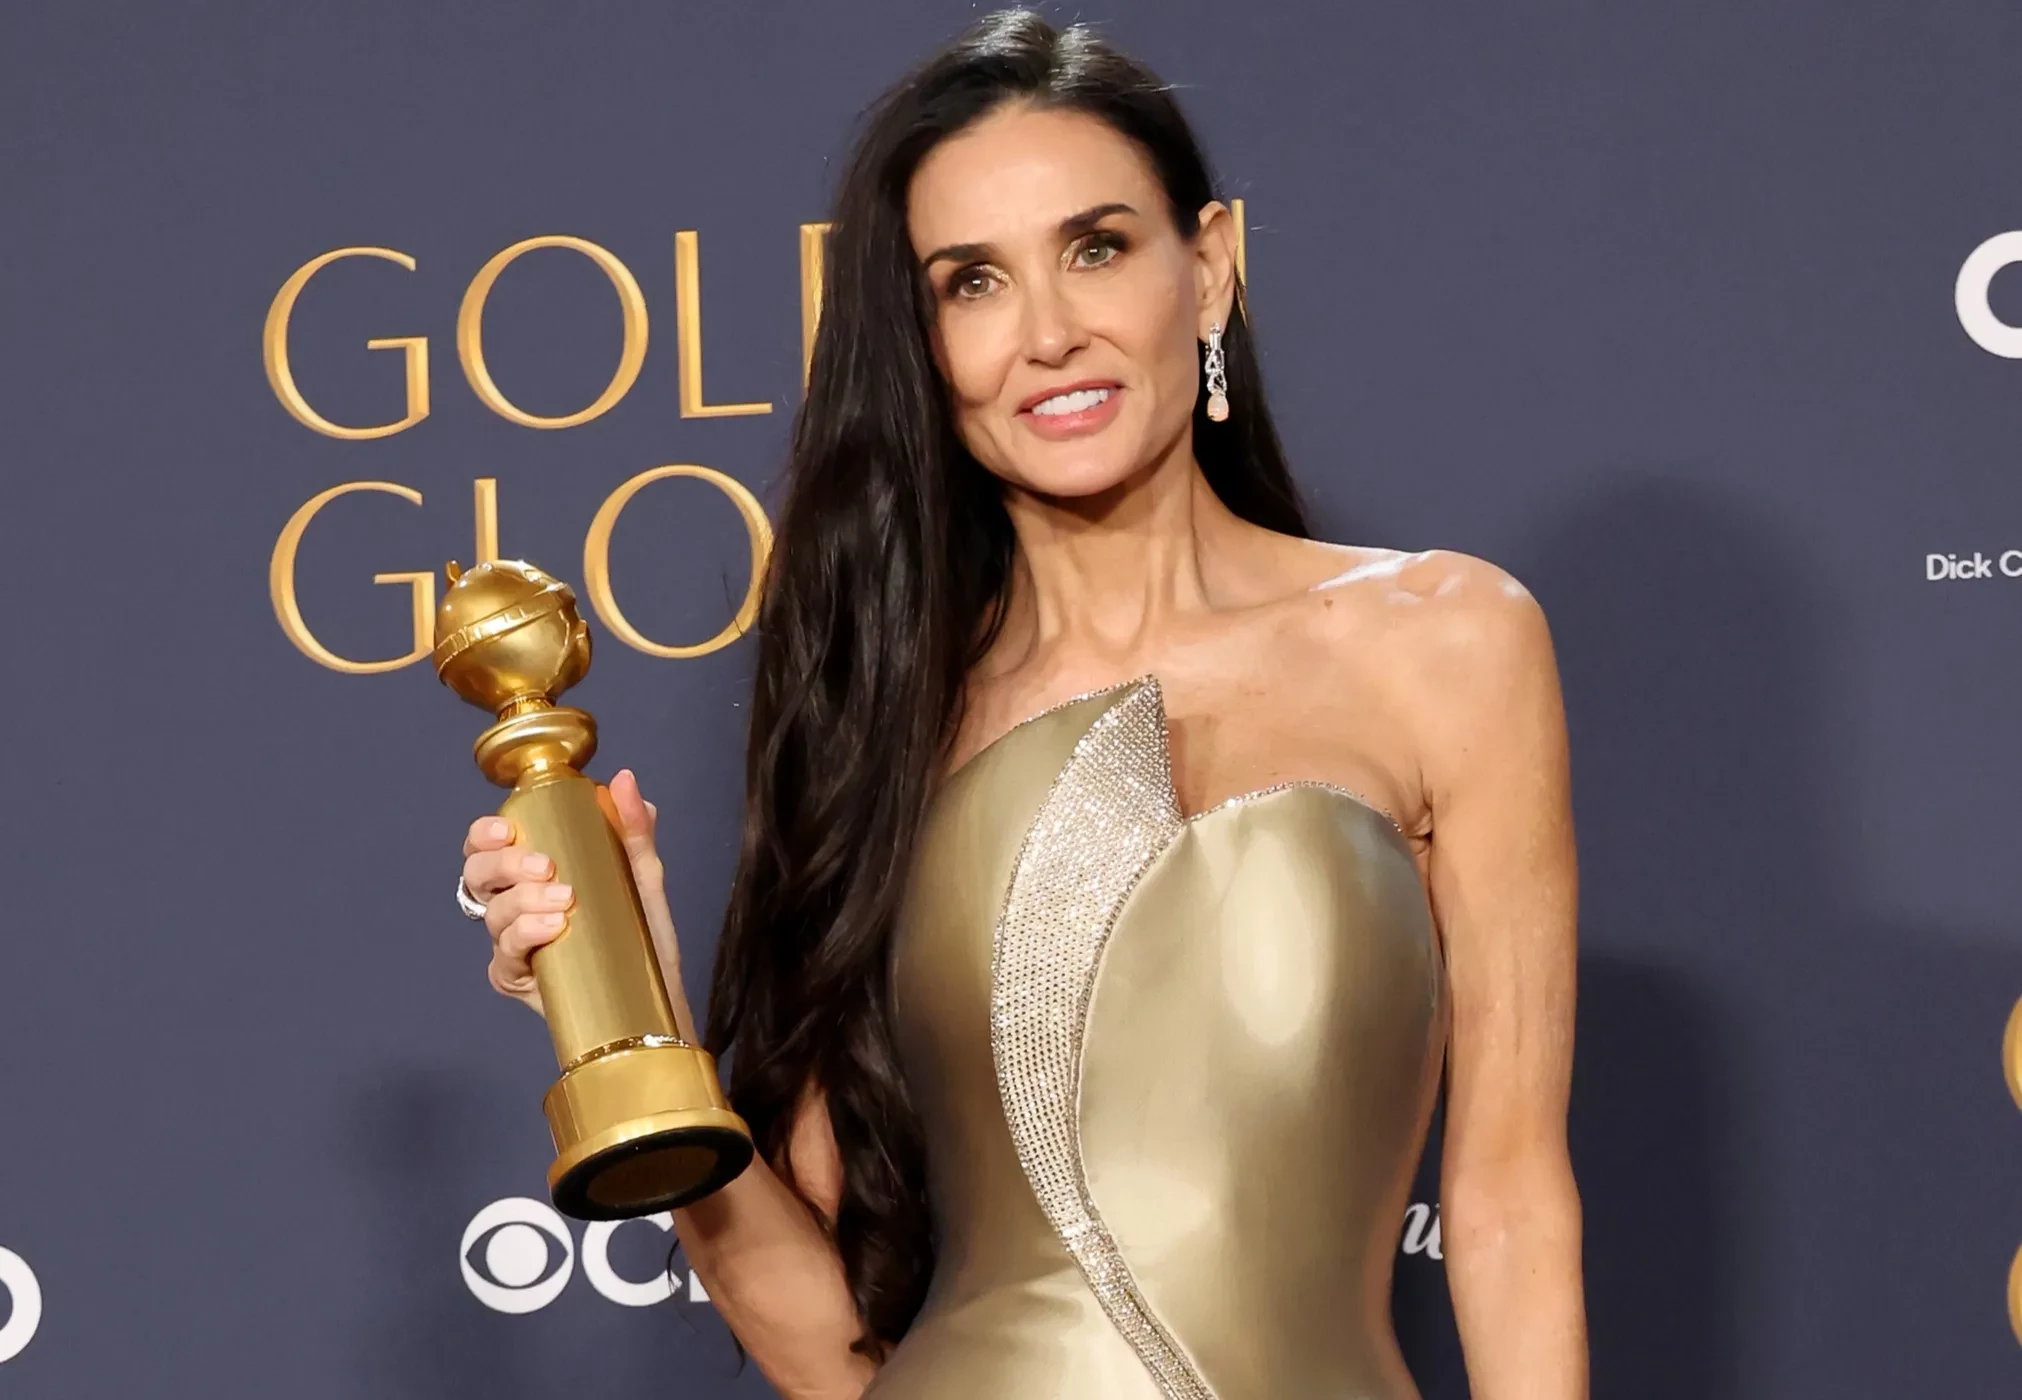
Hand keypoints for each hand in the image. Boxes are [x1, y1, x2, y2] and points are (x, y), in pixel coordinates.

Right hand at [459, 768, 684, 1021]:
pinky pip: (505, 955)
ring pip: (493, 915)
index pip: (488, 846)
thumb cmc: (640, 931)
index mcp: (532, 874)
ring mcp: (513, 944)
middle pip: (478, 876)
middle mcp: (514, 906)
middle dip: (503, 864)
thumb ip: (633, 827)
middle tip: (545, 866)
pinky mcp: (519, 978)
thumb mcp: (641, 872)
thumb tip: (625, 779)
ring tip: (564, 901)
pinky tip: (552, 929)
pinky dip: (525, 936)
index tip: (506, 830)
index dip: (484, 834)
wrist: (654, 992)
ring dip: (523, 901)